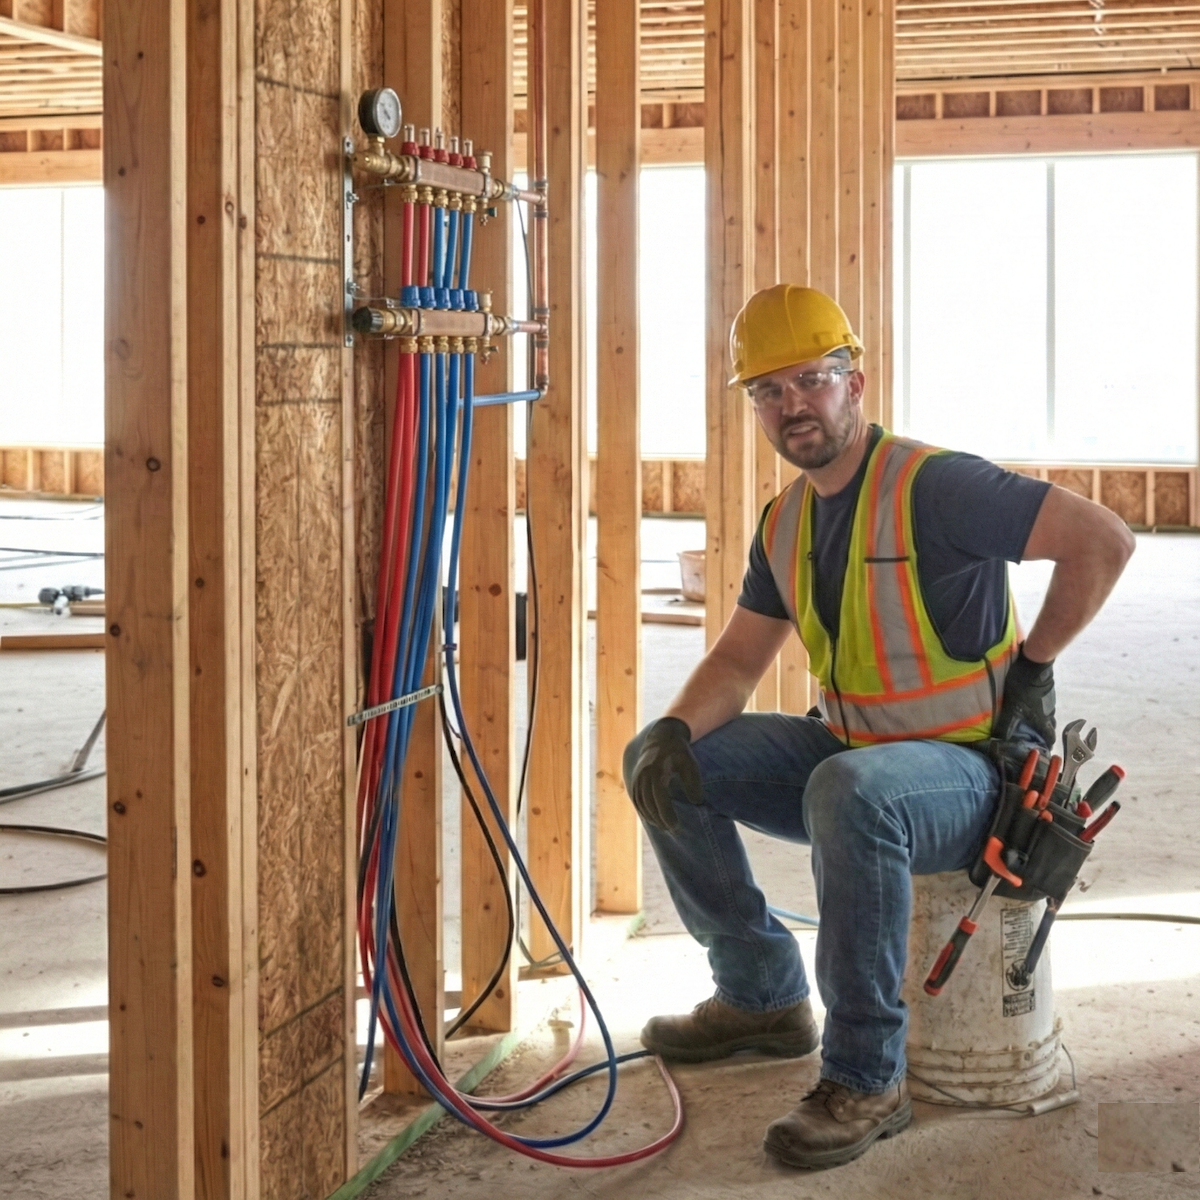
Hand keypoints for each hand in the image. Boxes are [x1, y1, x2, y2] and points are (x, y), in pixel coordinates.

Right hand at [626, 717, 704, 833]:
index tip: (676, 827)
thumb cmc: (679, 752)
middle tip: (673, 831)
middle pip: (649, 804)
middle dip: (660, 820)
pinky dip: (644, 810)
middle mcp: (644, 775)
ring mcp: (637, 777)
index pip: (660, 798)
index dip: (667, 815)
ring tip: (664, 827)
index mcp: (656, 771)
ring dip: (651, 817)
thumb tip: (697, 802)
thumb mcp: (690, 764)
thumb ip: (693, 782)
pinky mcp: (635, 779)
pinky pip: (637, 799)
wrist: (662, 737)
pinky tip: (653, 818)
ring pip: (641, 803)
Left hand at [995, 644, 1055, 745]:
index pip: (1049, 736)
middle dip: (1042, 732)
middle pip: (1048, 726)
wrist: (1034, 663)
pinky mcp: (1047, 690)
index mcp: (1043, 718)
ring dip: (1040, 719)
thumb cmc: (1023, 687)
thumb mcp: (1012, 707)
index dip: (1047, 743)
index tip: (1044, 749)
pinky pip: (1044, 704)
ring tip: (1029, 722)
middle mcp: (1049, 711)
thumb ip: (1006, 725)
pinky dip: (1038, 708)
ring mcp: (1050, 700)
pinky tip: (1028, 705)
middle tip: (1033, 736)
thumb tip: (999, 740)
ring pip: (1046, 714)